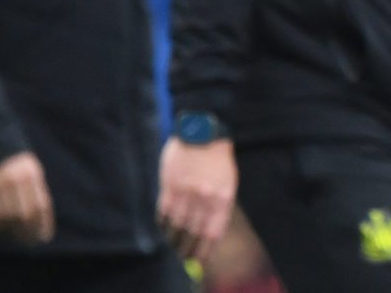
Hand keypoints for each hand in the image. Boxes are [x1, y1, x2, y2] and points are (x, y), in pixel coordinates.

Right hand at [0, 151, 54, 244]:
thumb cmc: (17, 164)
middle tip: (30, 242)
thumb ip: (36, 192)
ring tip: (18, 239)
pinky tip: (4, 231)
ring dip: (14, 231)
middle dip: (29, 231)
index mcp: (33, 175)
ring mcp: (1, 184)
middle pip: (25, 214)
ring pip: (9, 216)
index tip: (44, 237)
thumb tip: (41, 220)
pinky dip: (0, 225)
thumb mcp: (32, 172)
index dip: (44, 224)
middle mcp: (18, 180)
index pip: (41, 205)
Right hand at [157, 137, 236, 260]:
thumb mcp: (227, 182)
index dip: (205, 250)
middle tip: (183, 256)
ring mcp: (186, 192)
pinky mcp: (169, 186)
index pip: (213, 233)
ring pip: (176, 226)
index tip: (200, 260)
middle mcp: (204, 198)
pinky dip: (163, 225)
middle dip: (188, 249)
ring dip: (173, 239)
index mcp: (223, 197)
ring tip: (174, 245)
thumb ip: (219, 206)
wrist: (203, 131)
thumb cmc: (217, 158)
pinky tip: (165, 228)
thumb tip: (209, 233)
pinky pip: (163, 213)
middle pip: (193, 233)